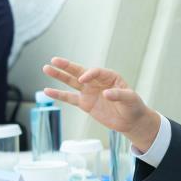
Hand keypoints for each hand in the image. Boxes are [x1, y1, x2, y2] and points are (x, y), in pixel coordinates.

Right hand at [42, 57, 159, 150]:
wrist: (131, 120)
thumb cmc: (133, 106)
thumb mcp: (130, 99)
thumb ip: (119, 95)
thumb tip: (105, 94)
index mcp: (109, 77)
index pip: (95, 72)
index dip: (88, 74)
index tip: (83, 79)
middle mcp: (97, 82)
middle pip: (79, 72)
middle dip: (67, 66)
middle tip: (54, 60)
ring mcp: (89, 92)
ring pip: (72, 82)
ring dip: (59, 76)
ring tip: (46, 68)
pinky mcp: (85, 103)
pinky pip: (69, 98)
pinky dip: (59, 95)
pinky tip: (47, 91)